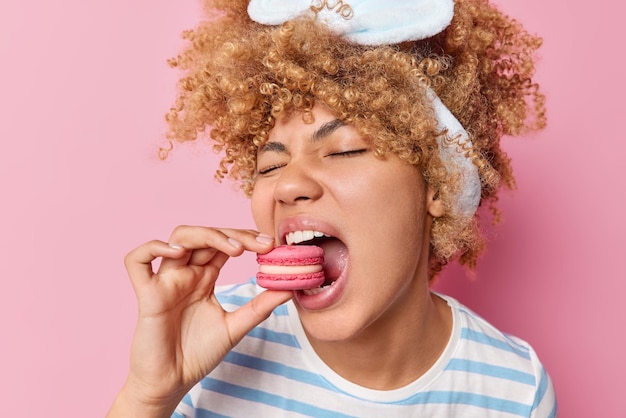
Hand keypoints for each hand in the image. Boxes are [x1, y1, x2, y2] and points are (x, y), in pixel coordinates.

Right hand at [107, 226, 291, 416]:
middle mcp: (185, 273)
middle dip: (234, 234)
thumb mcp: (236, 327)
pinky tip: (178, 253)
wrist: (172, 383)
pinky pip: (137, 261)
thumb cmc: (197, 354)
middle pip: (206, 235)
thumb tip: (290, 288)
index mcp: (204, 277)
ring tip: (233, 249)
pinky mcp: (146, 294)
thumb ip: (259, 307)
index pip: (224, 244)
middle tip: (261, 245)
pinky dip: (154, 249)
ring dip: (206, 235)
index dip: (245, 238)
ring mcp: (165, 281)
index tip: (270, 245)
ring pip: (178, 238)